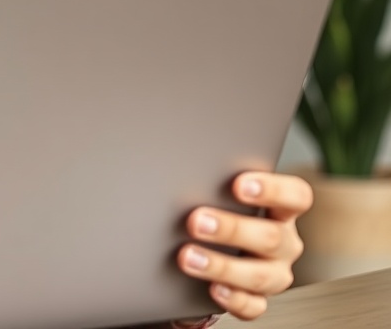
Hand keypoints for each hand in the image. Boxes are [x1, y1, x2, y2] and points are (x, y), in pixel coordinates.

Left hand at [177, 171, 312, 320]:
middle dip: (232, 229)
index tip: (238, 184)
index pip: (296, 196)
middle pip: (271, 237)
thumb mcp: (224, 191)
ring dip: (222, 266)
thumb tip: (181, 172)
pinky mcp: (259, 299)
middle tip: (196, 221)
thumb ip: (216, 182)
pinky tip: (212, 289)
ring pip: (260, 275)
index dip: (273, 190)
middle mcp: (284, 242)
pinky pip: (253, 305)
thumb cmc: (220, 207)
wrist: (214, 246)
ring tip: (188, 256)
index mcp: (282, 210)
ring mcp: (274, 273)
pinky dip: (233, 299)